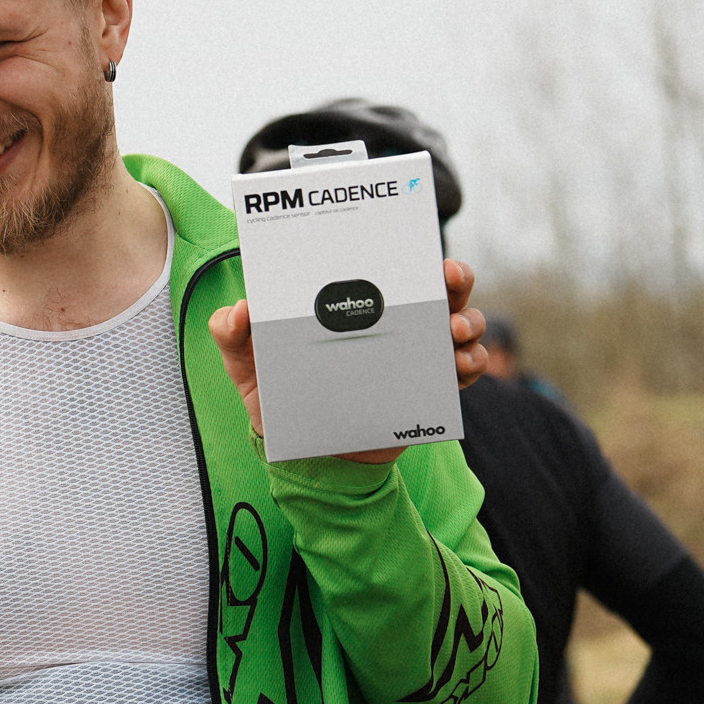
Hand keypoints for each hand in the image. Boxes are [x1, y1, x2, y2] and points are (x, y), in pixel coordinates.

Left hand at [209, 260, 489, 465]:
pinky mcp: (429, 390)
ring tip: (455, 330)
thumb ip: (232, 336)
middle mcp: (392, 323)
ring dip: (468, 320)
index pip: (385, 267)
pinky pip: (464, 371)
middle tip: (450, 278)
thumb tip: (241, 310)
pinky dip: (471, 364)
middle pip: (437, 289)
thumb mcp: (247, 367)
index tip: (415, 244)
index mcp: (353, 306)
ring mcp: (415, 355)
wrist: (305, 458)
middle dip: (454, 277)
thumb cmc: (280, 402)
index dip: (406, 250)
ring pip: (461, 323)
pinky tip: (461, 364)